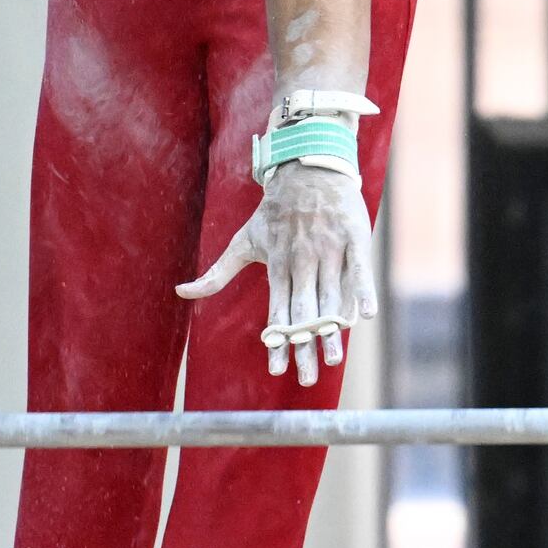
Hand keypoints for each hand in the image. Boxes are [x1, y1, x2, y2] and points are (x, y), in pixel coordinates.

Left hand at [175, 164, 378, 386]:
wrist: (306, 167)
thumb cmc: (274, 212)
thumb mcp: (243, 242)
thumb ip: (216, 274)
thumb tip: (181, 292)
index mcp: (278, 266)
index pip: (277, 312)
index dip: (277, 342)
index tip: (277, 369)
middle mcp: (302, 262)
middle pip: (304, 313)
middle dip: (304, 347)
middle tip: (306, 379)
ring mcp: (329, 249)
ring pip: (332, 297)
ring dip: (332, 331)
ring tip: (333, 360)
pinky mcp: (353, 236)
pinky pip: (359, 269)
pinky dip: (363, 291)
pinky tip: (366, 316)